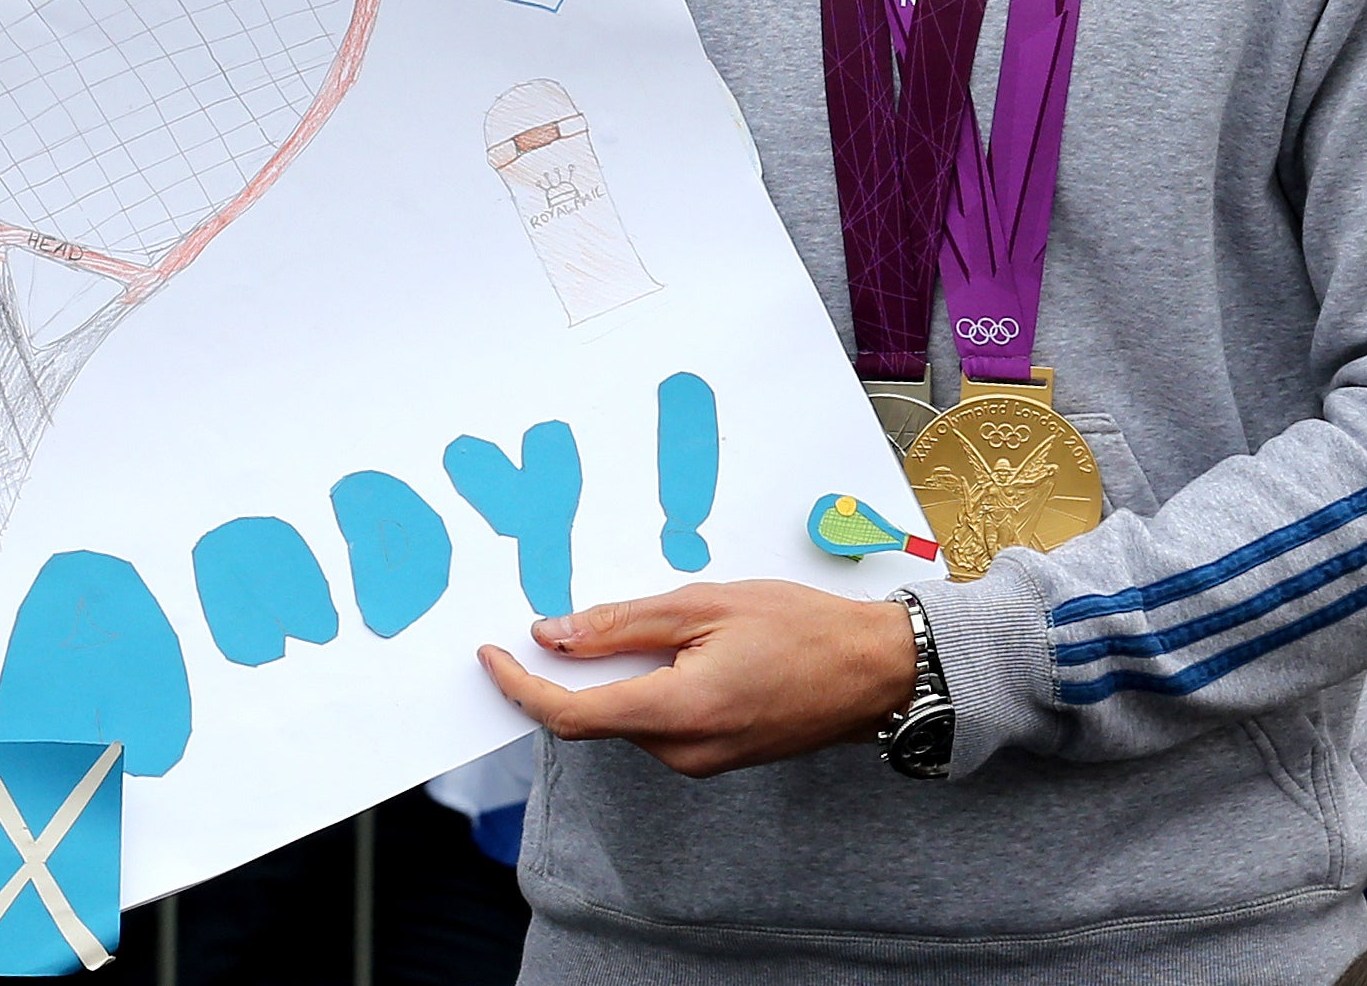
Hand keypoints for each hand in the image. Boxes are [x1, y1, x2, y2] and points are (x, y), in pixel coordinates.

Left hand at [481, 582, 918, 777]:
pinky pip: (659, 723)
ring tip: (643, 620)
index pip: (572, 715)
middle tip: (559, 614)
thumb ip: (624, 624)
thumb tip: (554, 634)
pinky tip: (670, 647)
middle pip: (597, 716)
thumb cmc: (804, 628)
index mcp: (680, 711)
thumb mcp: (707, 605)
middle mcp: (684, 751)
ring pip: (628, 718)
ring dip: (614, 675)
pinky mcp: (715, 757)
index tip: (491, 655)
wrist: (875, 672)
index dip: (521, 687)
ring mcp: (701, 761)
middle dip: (572, 670)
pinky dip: (644, 686)